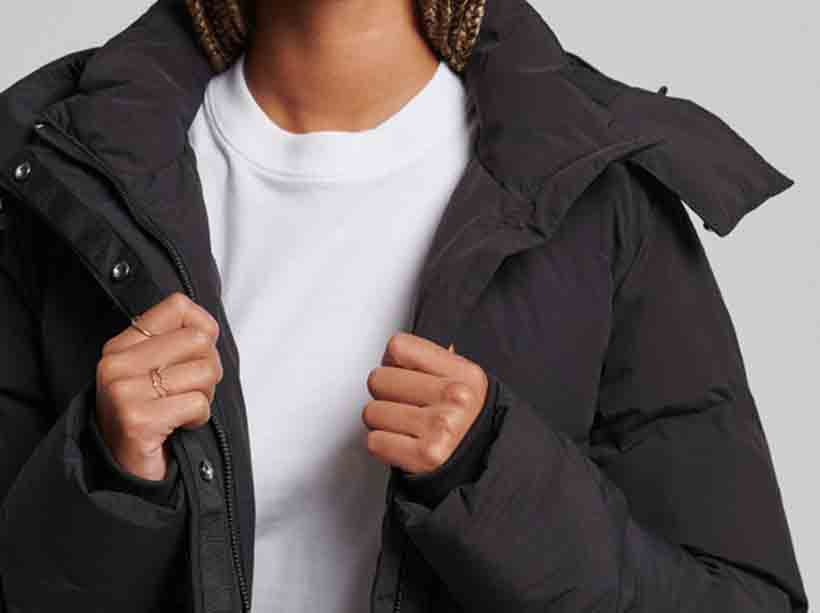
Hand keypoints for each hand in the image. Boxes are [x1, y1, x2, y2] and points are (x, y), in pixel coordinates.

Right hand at [95, 292, 222, 480]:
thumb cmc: (151, 418)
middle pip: (200, 340)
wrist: (125, 473)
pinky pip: (197, 404)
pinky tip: (178, 427)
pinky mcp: (138, 419)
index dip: (204, 329)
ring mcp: (123, 391)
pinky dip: (198, 419)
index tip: (196, 357)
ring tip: (181, 411)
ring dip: (205, 397)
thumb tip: (210, 327)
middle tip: (190, 392)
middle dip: (209, 370)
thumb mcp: (155, 371)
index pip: (178, 306)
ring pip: (204, 372)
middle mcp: (117, 363)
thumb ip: (177, 343)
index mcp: (122, 345)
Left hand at [363, 332, 488, 475]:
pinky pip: (375, 441)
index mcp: (463, 373)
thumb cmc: (469, 423)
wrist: (485, 464)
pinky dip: (383, 445)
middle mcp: (455, 397)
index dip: (392, 362)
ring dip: (382, 422)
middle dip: (384, 394)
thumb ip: (432, 363)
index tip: (400, 374)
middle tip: (403, 405)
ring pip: (372, 412)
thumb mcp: (465, 382)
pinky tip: (403, 443)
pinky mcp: (426, 456)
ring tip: (405, 427)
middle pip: (378, 379)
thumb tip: (395, 351)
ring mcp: (441, 427)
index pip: (398, 347)